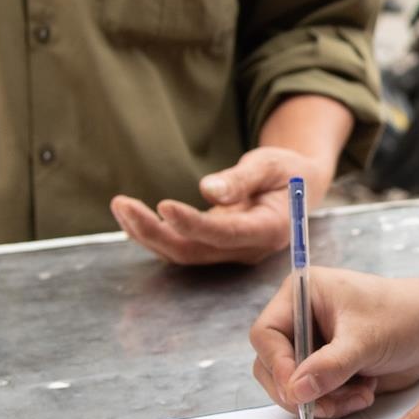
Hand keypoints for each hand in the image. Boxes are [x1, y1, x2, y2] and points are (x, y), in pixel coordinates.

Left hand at [113, 146, 327, 265]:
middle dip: (154, 232)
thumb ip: (242, 179)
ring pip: (181, 253)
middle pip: (194, 251)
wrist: (299, 186)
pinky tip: (130, 217)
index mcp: (268, 230)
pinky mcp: (214, 246)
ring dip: (146, 234)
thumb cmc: (288, 170)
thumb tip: (208, 190)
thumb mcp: (271, 165)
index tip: (163, 204)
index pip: (225, 234)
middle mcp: (246, 249)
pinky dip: (152, 234)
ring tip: (120, 206)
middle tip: (123, 205)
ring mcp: (229, 251)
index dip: (192, 224)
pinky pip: (180, 246)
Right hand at [248, 268, 418, 418]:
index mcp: (301, 295)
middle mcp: (300, 319)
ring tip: (359, 395)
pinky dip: (335, 403)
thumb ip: (330, 366)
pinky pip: (314, 397)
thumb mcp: (365, 340)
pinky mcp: (327, 369)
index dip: (277, 365)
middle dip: (301, 390)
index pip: (266, 334)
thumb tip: (295, 391)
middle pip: (272, 366)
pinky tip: (364, 393)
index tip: (297, 390)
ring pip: (294, 387)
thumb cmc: (404, 316)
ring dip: (323, 401)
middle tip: (327, 405)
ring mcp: (312, 346)